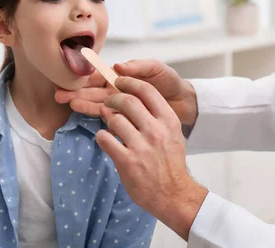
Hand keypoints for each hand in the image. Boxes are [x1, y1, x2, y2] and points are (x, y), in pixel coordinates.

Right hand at [55, 59, 198, 125]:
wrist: (185, 103)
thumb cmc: (170, 82)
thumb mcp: (156, 69)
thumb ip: (138, 67)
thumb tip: (117, 65)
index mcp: (122, 77)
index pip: (99, 76)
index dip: (84, 77)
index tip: (69, 78)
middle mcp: (118, 91)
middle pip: (94, 91)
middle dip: (77, 92)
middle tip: (59, 95)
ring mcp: (121, 106)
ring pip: (98, 104)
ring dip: (83, 104)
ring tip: (68, 104)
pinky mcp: (127, 120)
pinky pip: (110, 118)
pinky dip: (98, 116)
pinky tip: (86, 117)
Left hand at [95, 76, 207, 240]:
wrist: (173, 194)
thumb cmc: (170, 162)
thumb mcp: (172, 133)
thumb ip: (156, 115)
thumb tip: (132, 97)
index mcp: (168, 121)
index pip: (146, 91)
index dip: (129, 82)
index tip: (119, 82)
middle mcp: (156, 131)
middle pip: (127, 101)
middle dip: (113, 99)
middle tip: (109, 102)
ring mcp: (141, 146)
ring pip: (114, 119)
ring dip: (107, 119)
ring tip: (109, 125)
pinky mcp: (127, 162)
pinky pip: (105, 139)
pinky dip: (102, 137)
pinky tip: (106, 140)